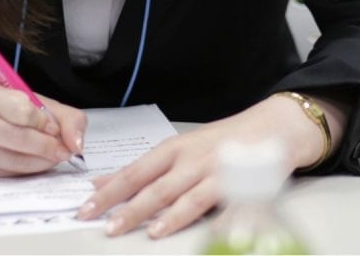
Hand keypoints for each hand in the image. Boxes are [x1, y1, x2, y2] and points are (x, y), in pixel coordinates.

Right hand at [0, 78, 87, 176]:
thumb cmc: (7, 106)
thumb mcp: (36, 100)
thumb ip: (66, 117)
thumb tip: (77, 145)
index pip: (23, 112)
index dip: (45, 123)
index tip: (54, 127)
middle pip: (20, 139)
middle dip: (49, 147)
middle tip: (63, 150)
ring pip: (16, 162)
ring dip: (42, 162)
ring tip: (51, 155)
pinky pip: (11, 174)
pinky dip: (29, 170)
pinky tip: (33, 160)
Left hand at [78, 93, 342, 239]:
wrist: (273, 127)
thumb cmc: (223, 142)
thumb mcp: (180, 149)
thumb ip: (145, 170)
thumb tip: (103, 184)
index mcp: (174, 150)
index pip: (134, 171)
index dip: (110, 190)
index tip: (87, 205)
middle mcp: (192, 160)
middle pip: (154, 186)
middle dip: (127, 207)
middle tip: (105, 225)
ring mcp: (216, 173)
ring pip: (185, 197)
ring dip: (163, 216)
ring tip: (143, 232)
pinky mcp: (241, 186)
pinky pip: (223, 206)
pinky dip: (208, 220)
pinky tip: (197, 232)